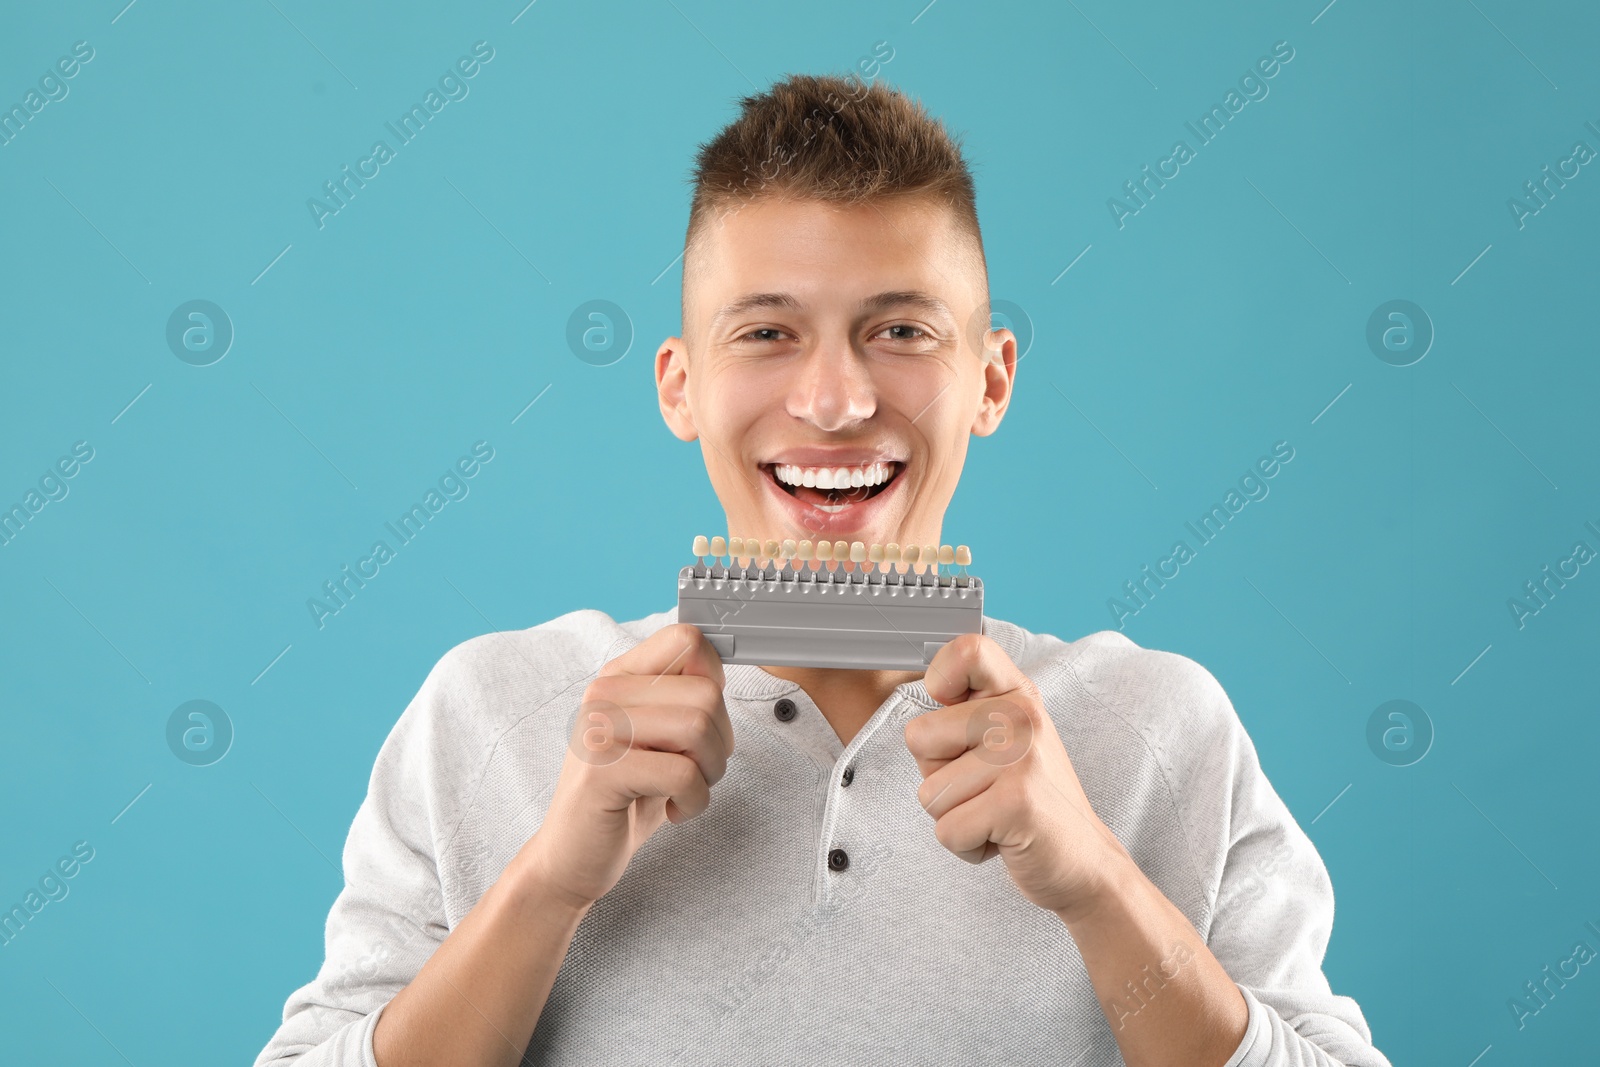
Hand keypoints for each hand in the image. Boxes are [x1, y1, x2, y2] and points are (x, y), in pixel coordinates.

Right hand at [515, 623, 734, 910]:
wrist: (572, 855)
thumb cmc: (627, 796)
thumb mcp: (660, 737)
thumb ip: (684, 698)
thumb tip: (721, 668)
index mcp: (621, 676)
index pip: (688, 639)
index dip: (714, 680)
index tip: (704, 721)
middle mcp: (605, 693)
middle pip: (706, 691)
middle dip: (722, 741)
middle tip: (698, 770)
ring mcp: (599, 728)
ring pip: (698, 727)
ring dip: (711, 771)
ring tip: (687, 789)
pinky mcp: (602, 770)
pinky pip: (683, 774)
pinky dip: (695, 801)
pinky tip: (674, 810)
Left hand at [905, 633, 1130, 918]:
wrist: (1083, 861)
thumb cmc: (1030, 800)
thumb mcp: (1008, 740)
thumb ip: (967, 713)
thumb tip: (919, 701)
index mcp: (1017, 694)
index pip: (967, 650)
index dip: (939, 678)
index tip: (953, 711)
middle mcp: (1022, 716)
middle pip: (919, 736)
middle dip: (938, 776)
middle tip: (985, 789)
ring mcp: (1021, 757)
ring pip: (929, 792)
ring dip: (955, 816)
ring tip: (996, 815)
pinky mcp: (1016, 803)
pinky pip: (947, 830)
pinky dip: (966, 846)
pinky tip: (1001, 838)